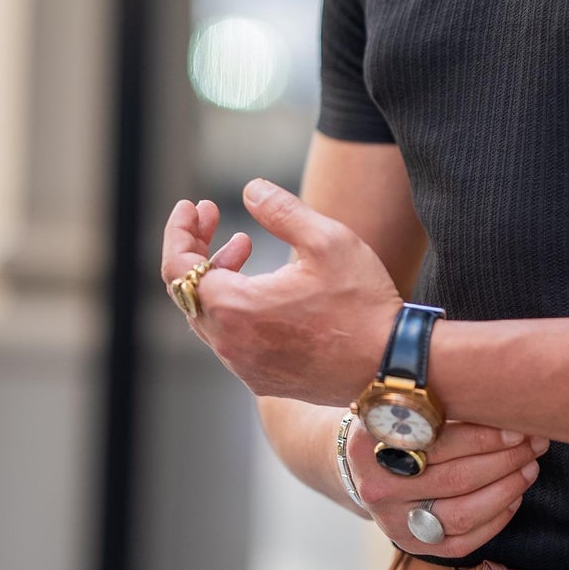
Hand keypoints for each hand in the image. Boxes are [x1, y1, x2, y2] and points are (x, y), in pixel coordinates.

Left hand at [160, 180, 401, 404]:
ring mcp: (245, 367)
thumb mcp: (327, 241)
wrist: (391, 366)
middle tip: (214, 217)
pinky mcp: (263, 380)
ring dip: (218, 277)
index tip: (191, 206)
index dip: (178, 232)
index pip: (177, 268)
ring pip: (209, 316)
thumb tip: (251, 190)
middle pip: (188, 291)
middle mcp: (231, 344)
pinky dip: (234, 307)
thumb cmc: (362, 304)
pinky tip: (264, 288)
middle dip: (197, 249)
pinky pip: (231, 338)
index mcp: (236, 309)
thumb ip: (282, 211)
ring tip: (245, 246)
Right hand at [344, 415, 548, 560]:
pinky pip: (462, 541)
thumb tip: (506, 401)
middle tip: (535, 443)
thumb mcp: (406, 404)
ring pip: (462, 514)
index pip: (438, 443)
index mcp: (373, 444)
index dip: (484, 437)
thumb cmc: (397, 423)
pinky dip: (495, 520)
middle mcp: (378, 487)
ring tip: (530, 467)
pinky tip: (514, 496)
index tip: (518, 428)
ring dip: (506, 490)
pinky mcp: (411, 544)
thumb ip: (443, 400)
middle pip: (456, 479)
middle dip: (505, 460)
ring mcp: (393, 521)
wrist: (366, 464)